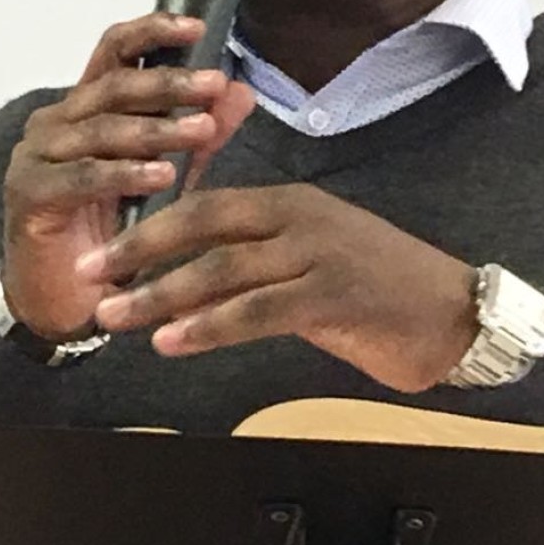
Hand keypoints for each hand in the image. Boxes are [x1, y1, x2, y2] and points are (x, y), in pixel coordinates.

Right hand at [2, 13, 253, 340]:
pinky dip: (124, 173)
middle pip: (114, 86)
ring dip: (156, 128)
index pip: (115, 51)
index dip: (153, 33)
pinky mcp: (30, 193)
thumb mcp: (171, 172)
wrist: (71, 296)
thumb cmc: (119, 226)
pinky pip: (82, 175)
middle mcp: (59, 120)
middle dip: (168, 83)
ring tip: (200, 131)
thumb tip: (240, 92)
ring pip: (102, 128)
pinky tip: (162, 176)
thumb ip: (201, 133)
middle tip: (213, 84)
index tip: (198, 28)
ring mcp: (38, 154)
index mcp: (89, 105)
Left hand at [78, 184, 477, 391]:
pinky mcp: (334, 294)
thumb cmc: (379, 287)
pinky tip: (172, 341)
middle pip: (204, 223)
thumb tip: (185, 282)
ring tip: (116, 316)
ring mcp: (318, 252)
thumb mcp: (310, 265)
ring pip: (223, 267)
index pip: (207, 203)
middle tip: (91, 276)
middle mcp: (299, 217)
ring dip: (161, 293)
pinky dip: (210, 325)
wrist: (452, 312)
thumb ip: (254, 265)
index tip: (106, 253)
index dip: (150, 226)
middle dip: (140, 250)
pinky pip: (258, 309)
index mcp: (291, 203)